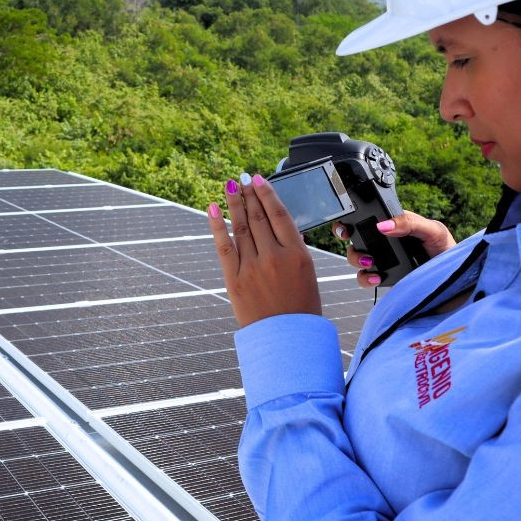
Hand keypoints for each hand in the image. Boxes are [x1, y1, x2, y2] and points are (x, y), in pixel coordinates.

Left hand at [208, 174, 321, 327]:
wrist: (286, 341)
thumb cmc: (301, 309)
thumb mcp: (307, 275)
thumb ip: (292, 250)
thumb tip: (280, 226)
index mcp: (297, 255)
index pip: (280, 215)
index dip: (267, 194)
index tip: (259, 179)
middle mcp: (274, 257)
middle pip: (259, 217)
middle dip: (249, 195)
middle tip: (242, 179)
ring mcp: (252, 268)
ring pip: (241, 228)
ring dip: (235, 204)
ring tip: (230, 187)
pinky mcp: (234, 280)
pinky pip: (224, 247)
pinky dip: (217, 226)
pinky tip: (213, 208)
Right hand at [333, 210, 455, 287]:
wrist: (459, 282)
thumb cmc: (448, 251)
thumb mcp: (433, 230)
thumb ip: (410, 223)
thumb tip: (383, 224)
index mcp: (397, 224)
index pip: (370, 216)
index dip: (354, 216)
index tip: (347, 219)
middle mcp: (386, 242)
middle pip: (356, 236)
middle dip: (346, 236)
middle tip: (348, 236)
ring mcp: (384, 261)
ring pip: (356, 257)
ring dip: (356, 258)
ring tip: (369, 262)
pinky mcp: (385, 279)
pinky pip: (365, 279)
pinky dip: (365, 278)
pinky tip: (376, 278)